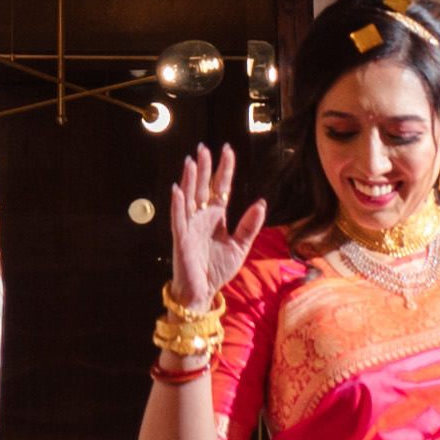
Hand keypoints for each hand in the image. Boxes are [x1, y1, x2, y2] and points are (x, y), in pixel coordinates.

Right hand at [162, 143, 266, 310]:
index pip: (220, 187)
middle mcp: (202, 217)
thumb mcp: (240, 246)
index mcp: (217, 217)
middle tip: (204, 147)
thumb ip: (249, 225)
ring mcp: (190, 226)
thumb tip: (261, 202)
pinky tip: (178, 190)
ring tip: (190, 161)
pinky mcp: (181, 238)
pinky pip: (178, 218)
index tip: (227, 150)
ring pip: (189, 197)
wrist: (203, 292)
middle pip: (202, 187)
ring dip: (189, 179)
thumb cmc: (219, 269)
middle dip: (203, 167)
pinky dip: (178, 205)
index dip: (223, 169)